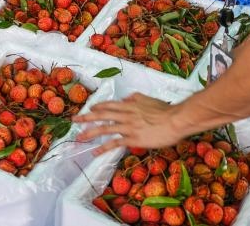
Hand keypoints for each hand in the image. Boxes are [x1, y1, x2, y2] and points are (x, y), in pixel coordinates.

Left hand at [74, 93, 188, 152]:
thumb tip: (128, 97)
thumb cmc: (165, 110)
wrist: (175, 120)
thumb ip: (136, 98)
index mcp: (129, 105)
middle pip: (101, 115)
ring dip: (90, 133)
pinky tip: (96, 152)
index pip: (109, 105)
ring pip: (104, 128)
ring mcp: (127, 127)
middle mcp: (125, 114)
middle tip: (74, 120)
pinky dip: (103, 147)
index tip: (89, 109)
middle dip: (86, 117)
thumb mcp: (148, 99)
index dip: (98, 107)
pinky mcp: (132, 139)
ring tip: (79, 137)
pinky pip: (114, 143)